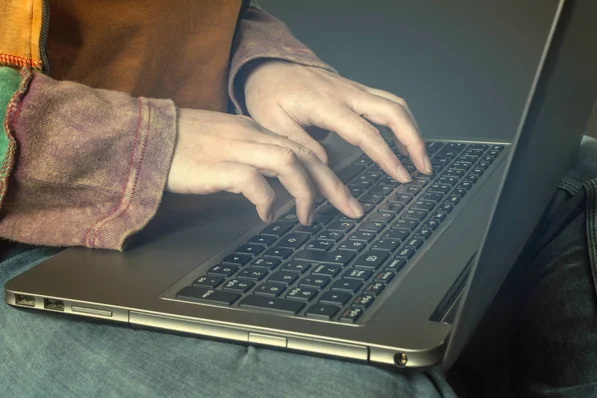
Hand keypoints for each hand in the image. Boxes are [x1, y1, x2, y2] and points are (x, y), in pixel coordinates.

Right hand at [166, 109, 364, 223]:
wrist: (148, 138)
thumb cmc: (184, 147)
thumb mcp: (227, 148)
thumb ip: (254, 162)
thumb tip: (276, 191)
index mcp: (256, 130)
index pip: (303, 148)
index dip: (328, 173)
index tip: (342, 196)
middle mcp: (252, 135)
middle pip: (306, 155)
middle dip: (333, 185)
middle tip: (352, 210)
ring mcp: (236, 147)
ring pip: (288, 161)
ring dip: (305, 192)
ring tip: (306, 217)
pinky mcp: (218, 165)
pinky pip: (254, 181)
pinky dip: (267, 200)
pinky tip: (266, 214)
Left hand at [243, 60, 431, 181]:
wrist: (268, 66)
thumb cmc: (270, 95)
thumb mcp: (274, 125)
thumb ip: (302, 146)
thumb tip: (327, 167)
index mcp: (327, 104)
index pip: (366, 133)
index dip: (387, 156)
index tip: (402, 175)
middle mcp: (347, 93)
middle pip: (394, 112)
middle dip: (414, 141)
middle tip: (423, 168)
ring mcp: (354, 89)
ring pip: (396, 104)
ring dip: (412, 130)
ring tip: (419, 157)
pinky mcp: (355, 90)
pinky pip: (388, 101)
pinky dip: (402, 121)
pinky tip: (403, 138)